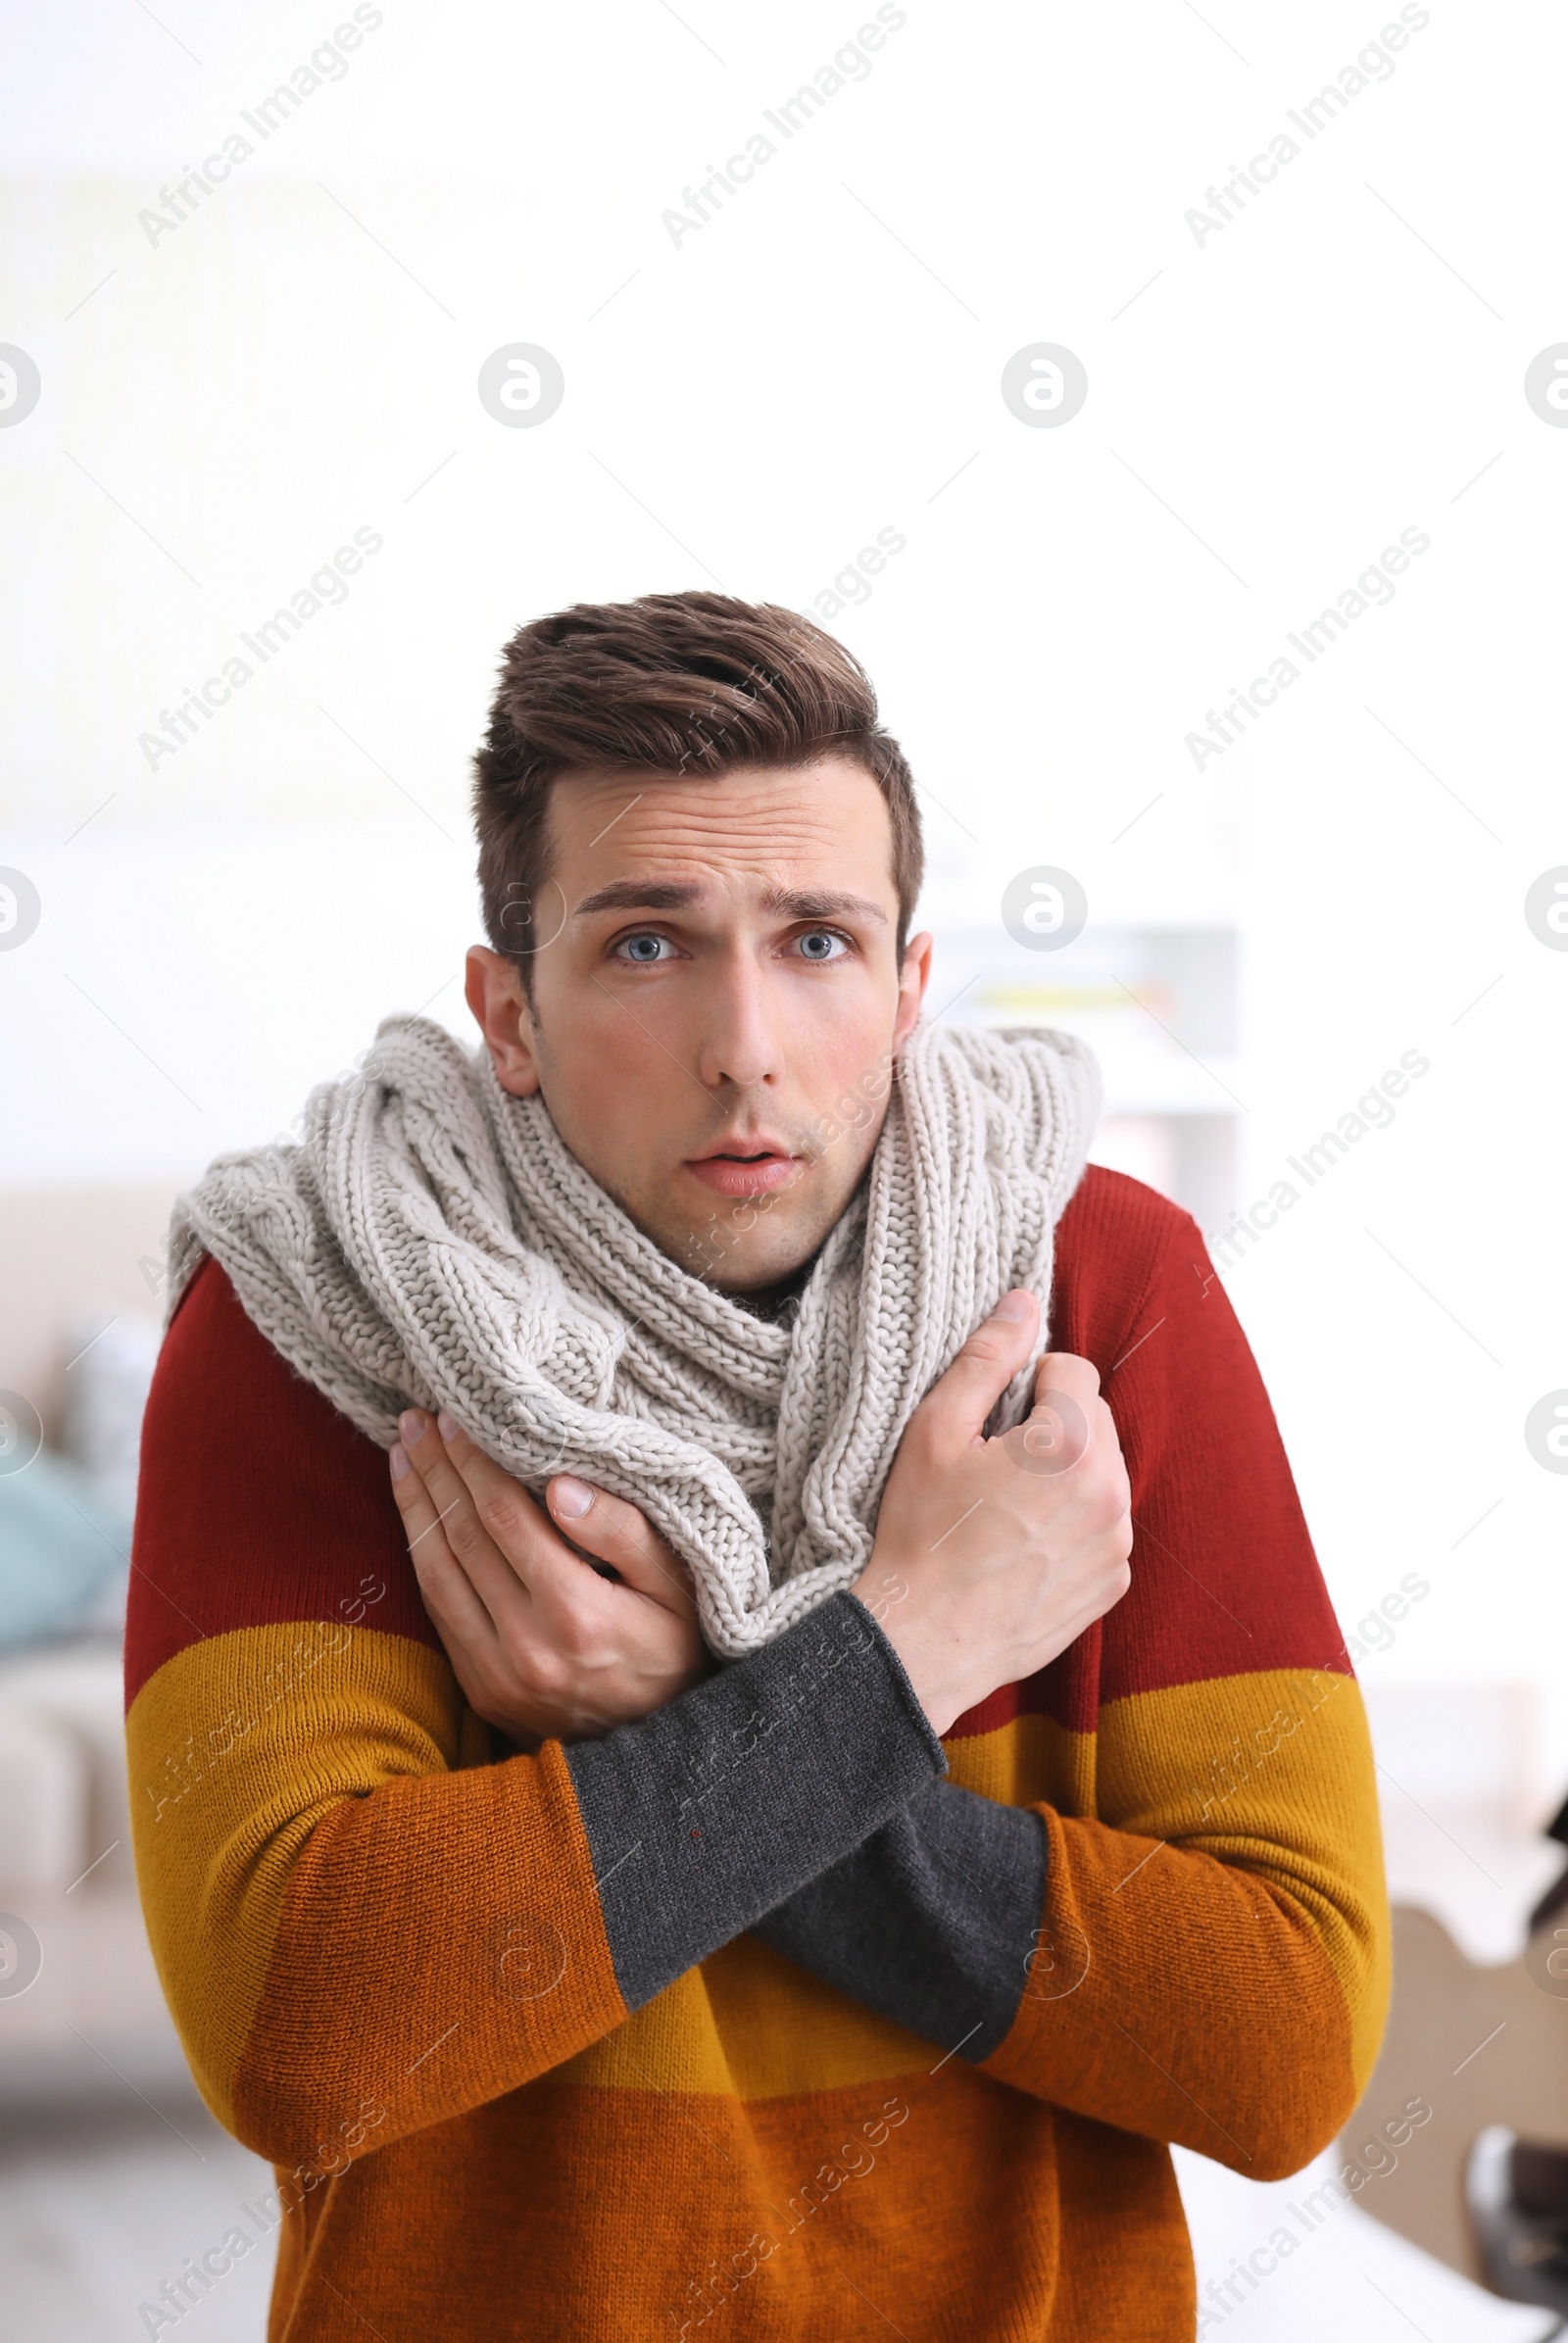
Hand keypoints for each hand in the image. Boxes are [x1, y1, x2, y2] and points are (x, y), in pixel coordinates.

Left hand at [389, 1409, 709, 1746]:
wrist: (663, 1740)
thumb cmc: (678, 1643)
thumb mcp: (678, 1583)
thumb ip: (625, 1532)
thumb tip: (559, 1485)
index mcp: (578, 1613)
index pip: (505, 1517)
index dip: (474, 1461)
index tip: (456, 1417)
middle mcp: (528, 1648)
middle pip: (463, 1537)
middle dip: (436, 1470)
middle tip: (415, 1420)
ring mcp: (497, 1675)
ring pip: (436, 1574)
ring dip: (414, 1508)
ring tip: (401, 1455)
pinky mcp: (480, 1690)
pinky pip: (438, 1612)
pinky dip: (420, 1556)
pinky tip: (415, 1516)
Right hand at [852, 1292, 1132, 1734]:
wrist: (924, 1640)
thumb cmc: (921, 1535)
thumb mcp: (935, 1430)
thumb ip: (987, 1358)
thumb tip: (1023, 1302)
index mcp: (1070, 1445)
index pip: (1074, 1370)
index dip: (1029, 1383)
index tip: (995, 1419)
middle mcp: (1110, 1492)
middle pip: (1096, 1419)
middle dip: (1054, 1427)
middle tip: (996, 1463)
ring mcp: (1116, 1542)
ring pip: (1104, 1471)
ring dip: (1068, 1474)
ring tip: (1008, 1507)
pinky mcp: (1113, 1582)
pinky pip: (1104, 1524)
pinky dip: (1074, 1523)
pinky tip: (1024, 1543)